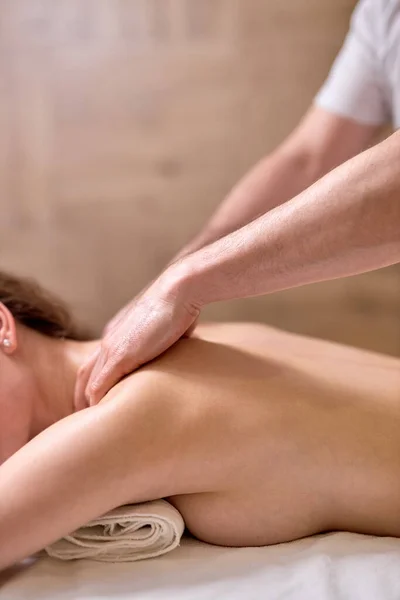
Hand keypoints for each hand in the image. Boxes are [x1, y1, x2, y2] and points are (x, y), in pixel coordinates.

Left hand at [74, 266, 199, 409]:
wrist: (179, 290)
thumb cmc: (179, 305)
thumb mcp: (168, 327)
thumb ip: (164, 341)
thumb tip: (178, 349)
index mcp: (118, 332)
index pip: (97, 363)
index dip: (94, 383)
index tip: (99, 401)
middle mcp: (109, 339)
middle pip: (85, 373)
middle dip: (82, 396)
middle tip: (85, 418)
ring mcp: (112, 347)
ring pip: (88, 381)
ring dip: (86, 402)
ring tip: (89, 423)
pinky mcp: (120, 355)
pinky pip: (99, 384)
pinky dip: (96, 401)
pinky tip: (98, 416)